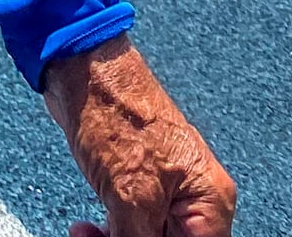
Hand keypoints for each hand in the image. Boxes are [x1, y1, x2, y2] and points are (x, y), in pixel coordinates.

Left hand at [41, 35, 236, 235]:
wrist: (82, 71)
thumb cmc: (117, 120)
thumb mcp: (131, 198)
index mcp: (210, 204)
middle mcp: (195, 202)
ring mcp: (165, 194)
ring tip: (85, 234)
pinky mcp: (138, 187)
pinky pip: (130, 228)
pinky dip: (109, 233)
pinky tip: (85, 229)